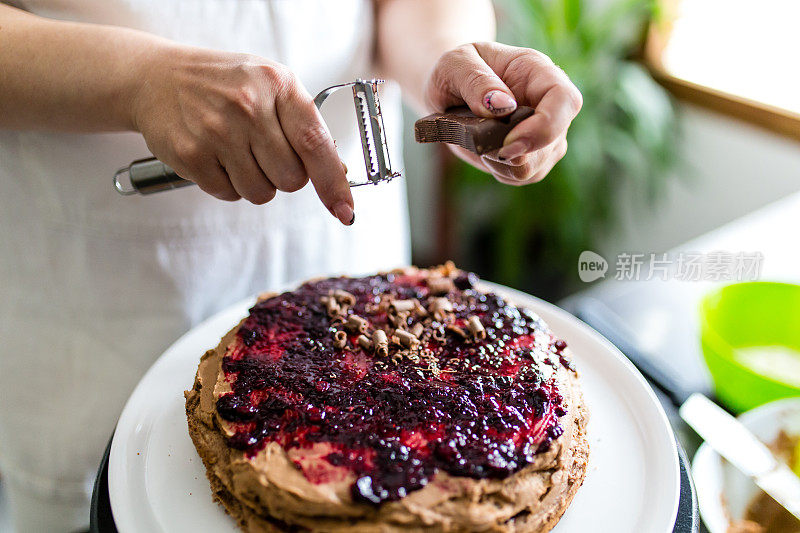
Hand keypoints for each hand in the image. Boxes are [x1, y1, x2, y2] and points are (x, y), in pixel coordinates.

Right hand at [131, 46, 353, 224]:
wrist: (158, 78)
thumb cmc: (224, 84)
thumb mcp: (270, 85)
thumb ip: (303, 124)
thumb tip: (337, 173)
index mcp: (278, 85)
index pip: (315, 144)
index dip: (334, 183)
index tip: (345, 210)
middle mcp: (248, 106)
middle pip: (291, 179)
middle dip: (284, 176)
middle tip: (264, 152)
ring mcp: (217, 131)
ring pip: (261, 193)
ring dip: (255, 183)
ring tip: (237, 152)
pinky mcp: (191, 154)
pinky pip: (228, 194)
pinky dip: (227, 185)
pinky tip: (216, 157)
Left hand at [425, 42, 581, 184]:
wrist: (449, 91)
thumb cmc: (455, 71)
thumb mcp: (453, 64)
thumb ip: (475, 80)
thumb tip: (503, 106)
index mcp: (537, 71)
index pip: (565, 100)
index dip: (545, 126)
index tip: (508, 141)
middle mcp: (548, 103)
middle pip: (553, 141)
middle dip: (515, 154)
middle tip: (482, 148)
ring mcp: (544, 132)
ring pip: (536, 166)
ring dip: (502, 163)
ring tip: (478, 142)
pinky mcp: (532, 156)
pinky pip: (521, 176)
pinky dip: (499, 170)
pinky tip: (484, 152)